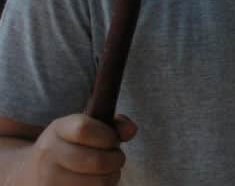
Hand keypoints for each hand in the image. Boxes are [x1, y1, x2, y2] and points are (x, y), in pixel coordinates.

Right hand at [13, 113, 137, 185]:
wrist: (32, 171)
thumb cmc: (71, 146)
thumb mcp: (87, 127)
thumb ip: (114, 125)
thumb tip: (131, 131)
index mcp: (58, 129)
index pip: (84, 129)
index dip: (107, 136)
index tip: (111, 140)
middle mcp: (49, 154)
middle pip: (97, 161)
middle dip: (116, 160)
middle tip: (115, 159)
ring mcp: (48, 179)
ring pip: (98, 183)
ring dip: (111, 178)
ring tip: (106, 173)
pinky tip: (94, 183)